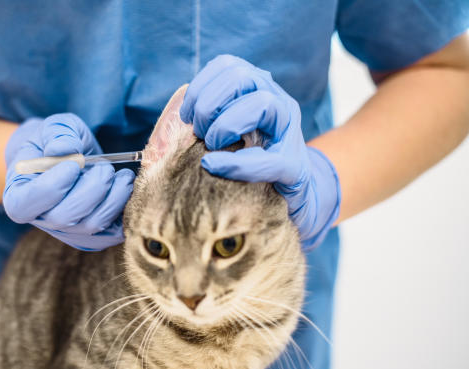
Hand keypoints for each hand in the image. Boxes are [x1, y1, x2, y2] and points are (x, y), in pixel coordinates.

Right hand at [3, 114, 134, 250]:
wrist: (63, 160)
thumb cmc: (53, 143)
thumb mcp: (52, 128)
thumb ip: (57, 134)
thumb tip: (65, 149)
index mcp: (19, 197)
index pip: (28, 204)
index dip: (54, 185)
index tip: (73, 164)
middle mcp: (42, 220)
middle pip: (64, 218)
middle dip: (91, 190)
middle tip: (105, 167)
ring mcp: (68, 232)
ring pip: (91, 226)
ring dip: (113, 199)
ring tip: (123, 176)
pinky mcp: (93, 237)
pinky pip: (112, 234)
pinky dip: (124, 212)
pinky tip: (125, 189)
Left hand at [180, 55, 339, 250]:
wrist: (286, 198)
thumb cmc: (245, 163)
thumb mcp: (223, 133)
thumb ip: (205, 117)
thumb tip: (178, 110)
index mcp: (258, 90)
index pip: (227, 65)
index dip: (199, 86)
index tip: (186, 115)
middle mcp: (278, 102)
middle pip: (241, 77)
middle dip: (209, 105)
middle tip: (200, 133)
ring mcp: (290, 132)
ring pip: (262, 104)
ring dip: (225, 125)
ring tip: (212, 147)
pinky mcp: (294, 167)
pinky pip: (267, 159)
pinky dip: (235, 163)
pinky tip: (213, 165)